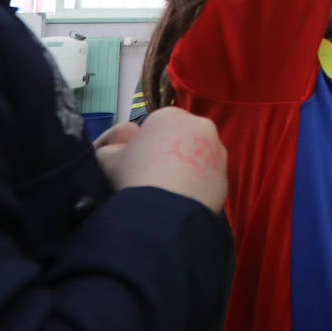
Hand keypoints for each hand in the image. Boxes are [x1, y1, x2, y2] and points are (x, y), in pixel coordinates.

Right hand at [94, 106, 227, 212]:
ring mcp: (217, 152)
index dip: (144, 145)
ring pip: (196, 159)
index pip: (156, 126)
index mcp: (169, 115)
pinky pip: (207, 180)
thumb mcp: (105, 158)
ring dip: (185, 170)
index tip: (136, 165)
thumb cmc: (132, 178)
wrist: (164, 215)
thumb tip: (120, 150)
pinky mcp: (226, 177)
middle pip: (180, 140)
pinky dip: (196, 188)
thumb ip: (109, 147)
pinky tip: (181, 202)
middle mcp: (199, 127)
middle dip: (168, 155)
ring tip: (168, 193)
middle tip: (152, 179)